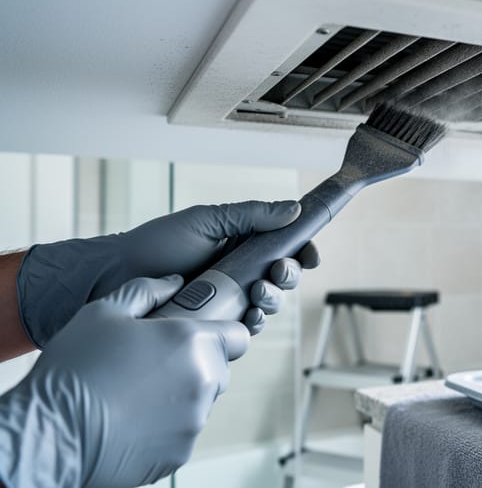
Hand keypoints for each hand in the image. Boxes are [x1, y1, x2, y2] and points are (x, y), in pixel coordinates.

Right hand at [0, 276, 245, 487]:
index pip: (238, 336)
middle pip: (219, 369)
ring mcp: (195, 420)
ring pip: (200, 401)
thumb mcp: (104, 313)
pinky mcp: (181, 452)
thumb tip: (174, 282)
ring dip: (179, 395)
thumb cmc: (75, 369)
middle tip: (153, 364)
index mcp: (193, 341)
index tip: (198, 337)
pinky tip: (131, 419)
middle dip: (196, 364)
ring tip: (134, 393)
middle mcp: (204, 381)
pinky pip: (182, 431)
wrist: (52, 434)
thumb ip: (147, 291)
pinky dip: (165, 426)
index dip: (222, 334)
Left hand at [16, 200, 319, 346]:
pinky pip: (247, 328)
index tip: (309, 255)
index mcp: (242, 241)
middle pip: (284, 277)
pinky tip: (248, 317)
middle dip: (289, 276)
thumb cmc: (157, 244)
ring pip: (270, 303)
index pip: (286, 246)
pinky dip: (254, 323)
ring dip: (273, 299)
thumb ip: (252, 215)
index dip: (303, 251)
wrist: (116, 277)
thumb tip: (295, 209)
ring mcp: (230, 299)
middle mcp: (240, 270)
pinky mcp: (217, 325)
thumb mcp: (207, 220)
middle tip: (277, 271)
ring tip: (258, 294)